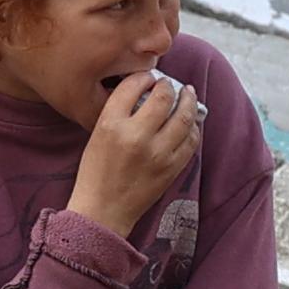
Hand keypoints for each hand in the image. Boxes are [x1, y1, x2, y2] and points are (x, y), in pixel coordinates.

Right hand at [67, 69, 202, 237]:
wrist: (103, 211)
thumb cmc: (95, 173)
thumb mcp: (97, 135)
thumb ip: (118, 112)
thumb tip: (145, 92)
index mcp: (111, 125)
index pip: (132, 86)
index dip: (143, 77)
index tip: (148, 78)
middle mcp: (136, 136)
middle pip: (163, 97)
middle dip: (168, 86)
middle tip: (169, 85)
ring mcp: (158, 153)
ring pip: (184, 116)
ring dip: (188, 101)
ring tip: (187, 94)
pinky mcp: (172, 168)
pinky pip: (191, 140)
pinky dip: (192, 127)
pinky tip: (189, 122)